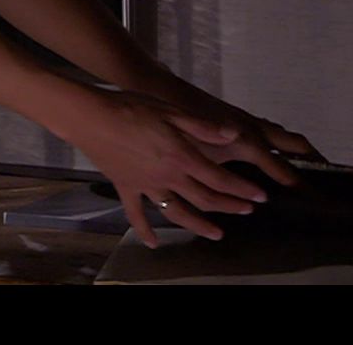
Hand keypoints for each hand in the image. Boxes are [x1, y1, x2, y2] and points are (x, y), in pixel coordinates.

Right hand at [66, 89, 270, 248]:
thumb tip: (233, 135)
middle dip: (230, 207)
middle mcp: (168, 177)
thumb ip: (202, 126)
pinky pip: (137, 215)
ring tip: (217, 234)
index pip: (220, 179)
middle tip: (248, 211)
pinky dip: (145, 231)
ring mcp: (147, 186)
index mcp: (182, 157)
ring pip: (178, 213)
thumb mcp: (171, 110)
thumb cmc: (132, 108)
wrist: (92, 117)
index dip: (242, 189)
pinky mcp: (127, 188)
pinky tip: (153, 244)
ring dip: (199, 225)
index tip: (261, 197)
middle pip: (205, 199)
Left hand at [173, 91, 324, 187]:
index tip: (318, 199)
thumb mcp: (203, 162)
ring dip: (299, 149)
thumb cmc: (179, 131)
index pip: (285, 170)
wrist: (163, 92)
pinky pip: (271, 131)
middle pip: (297, 144)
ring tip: (312, 167)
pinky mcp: (240, 116)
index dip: (302, 185)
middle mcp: (256, 129)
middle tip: (329, 177)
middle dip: (315, 160)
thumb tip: (249, 200)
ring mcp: (250, 120)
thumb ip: (226, 182)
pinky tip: (276, 153)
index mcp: (250, 144)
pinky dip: (282, 142)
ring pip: (284, 135)